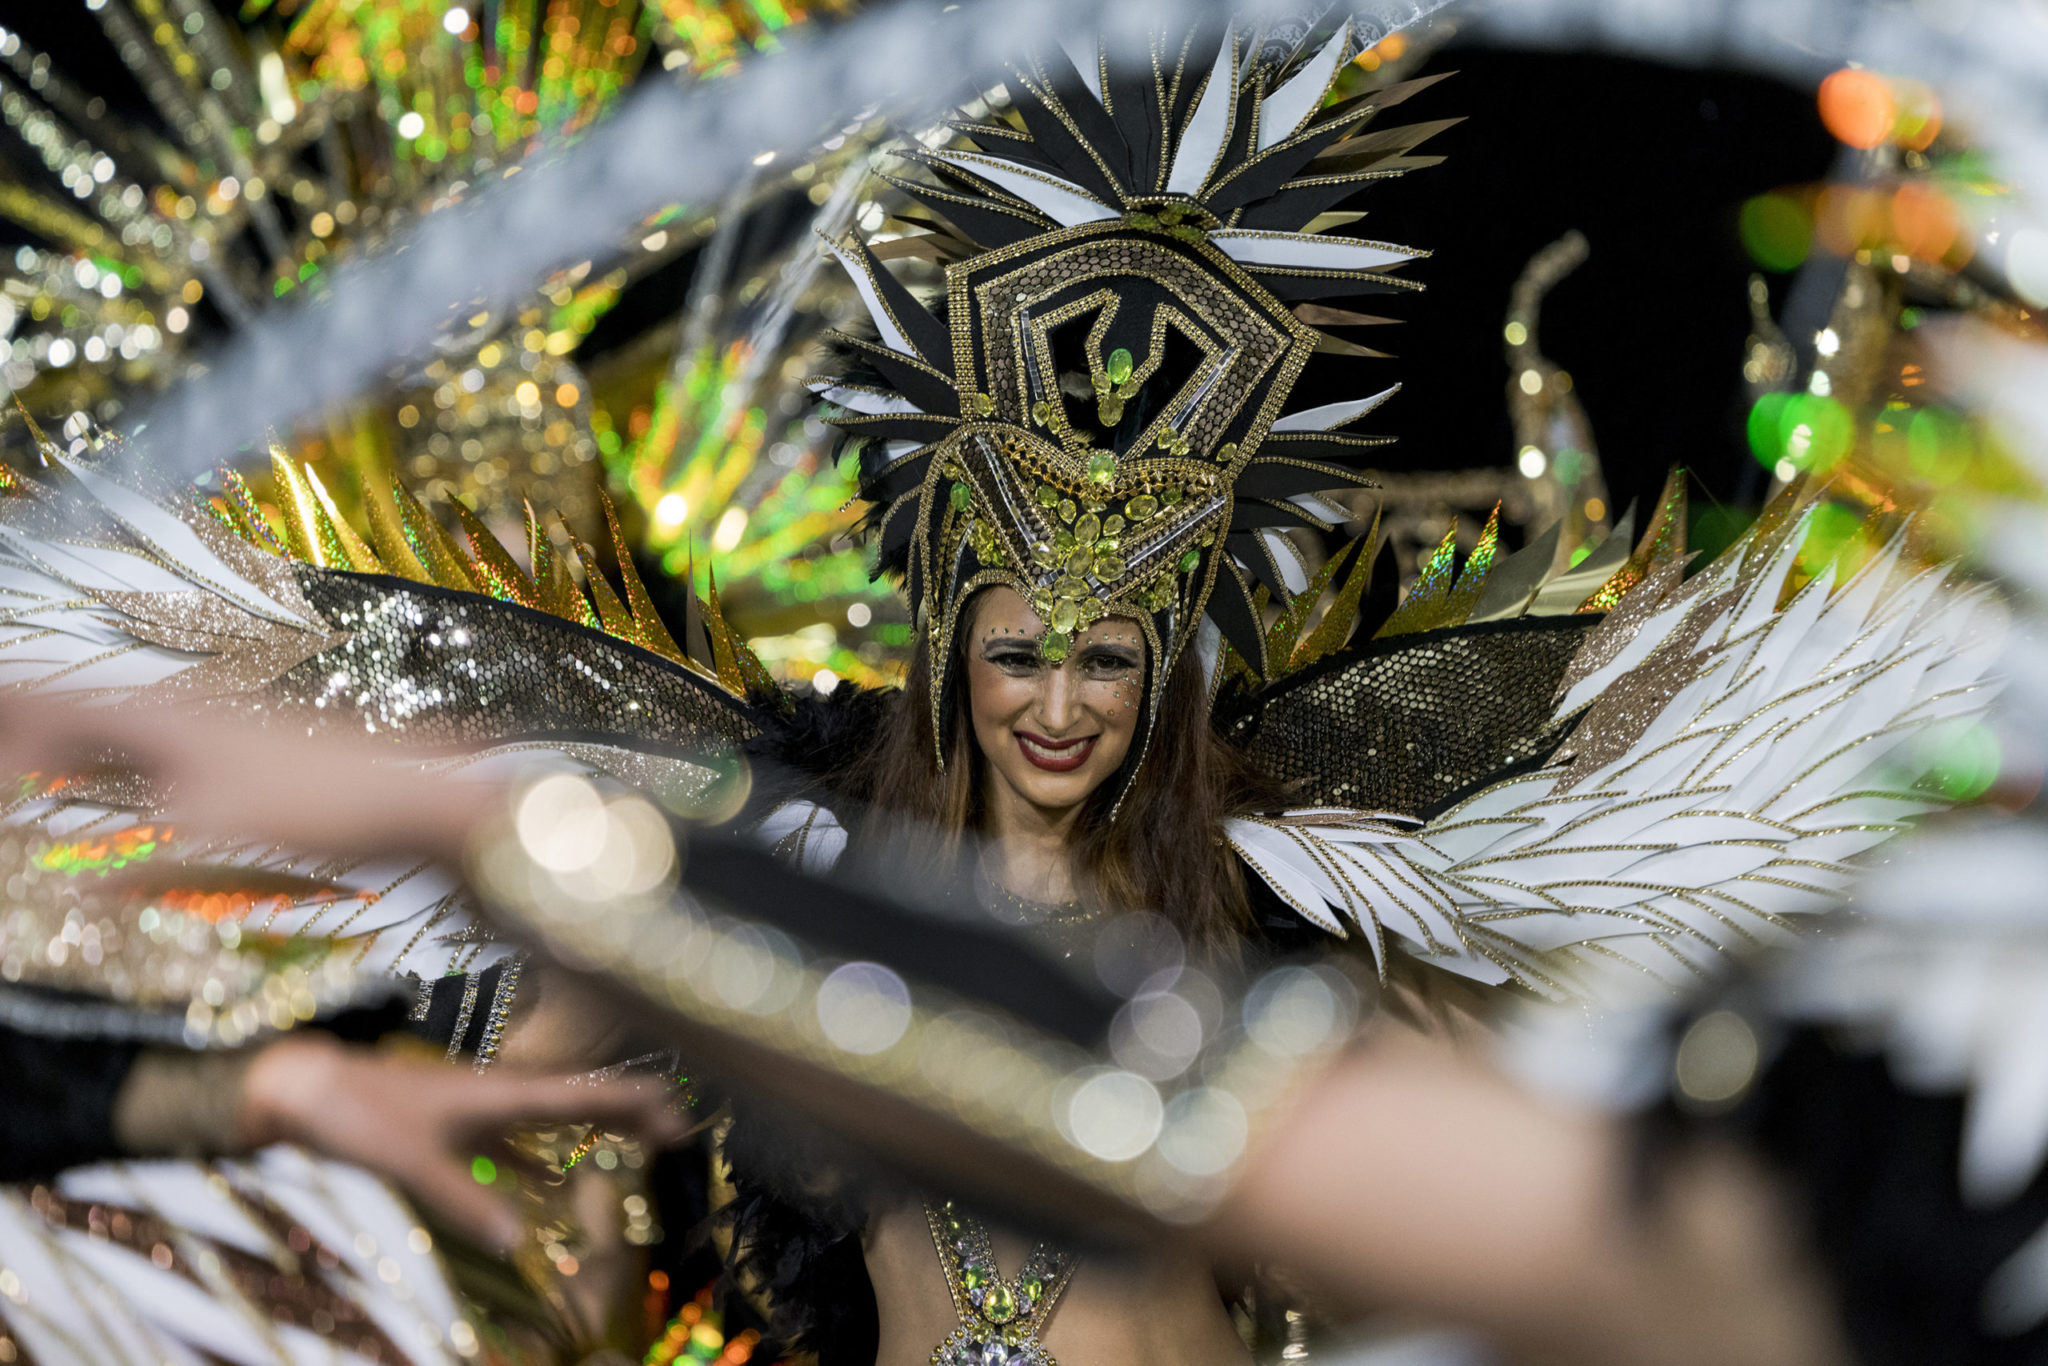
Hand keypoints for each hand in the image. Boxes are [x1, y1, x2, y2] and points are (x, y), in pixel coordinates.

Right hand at [0, 695, 494, 861]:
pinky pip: (149, 750)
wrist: (408, 796)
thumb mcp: (213, 836)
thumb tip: (68, 889)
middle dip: (24, 729)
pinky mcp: (239, 754)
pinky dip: (109, 765)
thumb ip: (132, 860)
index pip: (53, 704)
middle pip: (78, 711)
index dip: (8, 717)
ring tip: (26, 773)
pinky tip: (108, 790)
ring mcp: (214, 726)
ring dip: (64, 748)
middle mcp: (182, 710)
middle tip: (0, 759)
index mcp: (162, 716)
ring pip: (114, 730)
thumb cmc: (318, 805)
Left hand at [236, 1035, 688, 1251]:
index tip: (678, 1112)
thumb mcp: (410, 1161)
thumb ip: (464, 1199)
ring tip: (642, 1138)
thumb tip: (517, 1240)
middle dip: (632, 1110)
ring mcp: (479, 1106)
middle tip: (681, 1129)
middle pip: (583, 1098)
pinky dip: (547, 1153)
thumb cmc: (356, 1113)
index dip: (634, 1102)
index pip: (584, 1092)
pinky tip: (556, 1175)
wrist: (303, 1087)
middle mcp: (499, 1092)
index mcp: (500, 1091)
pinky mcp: (456, 1123)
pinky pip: (518, 1137)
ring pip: (555, 1114)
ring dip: (598, 1125)